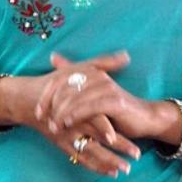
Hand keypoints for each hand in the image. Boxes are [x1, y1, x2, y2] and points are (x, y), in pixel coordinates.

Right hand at [0, 50, 141, 177]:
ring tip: (126, 170)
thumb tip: (126, 56)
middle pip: (98, 139)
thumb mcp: (78, 69)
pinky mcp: (63, 145)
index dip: (114, 130)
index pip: (98, 120)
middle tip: (137, 155)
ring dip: (110, 162)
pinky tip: (111, 173)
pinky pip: (82, 159)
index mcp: (78, 106)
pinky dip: (97, 167)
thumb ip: (104, 63)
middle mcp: (73, 124)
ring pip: (91, 153)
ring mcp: (67, 137)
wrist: (27, 100)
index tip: (132, 133)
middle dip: (119, 147)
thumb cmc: (55, 82)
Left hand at [36, 51, 155, 141]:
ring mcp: (107, 87)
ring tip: (53, 126)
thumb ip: (73, 73)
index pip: (60, 78)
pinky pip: (89, 106)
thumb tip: (53, 56)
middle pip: (65, 87)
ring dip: (61, 112)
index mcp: (90, 71)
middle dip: (51, 105)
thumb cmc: (114, 107)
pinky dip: (76, 115)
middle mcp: (98, 75)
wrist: (143, 118)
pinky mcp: (114, 100)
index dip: (46, 94)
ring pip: (76, 97)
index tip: (38, 111)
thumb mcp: (91, 91)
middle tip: (43, 120)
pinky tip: (68, 123)